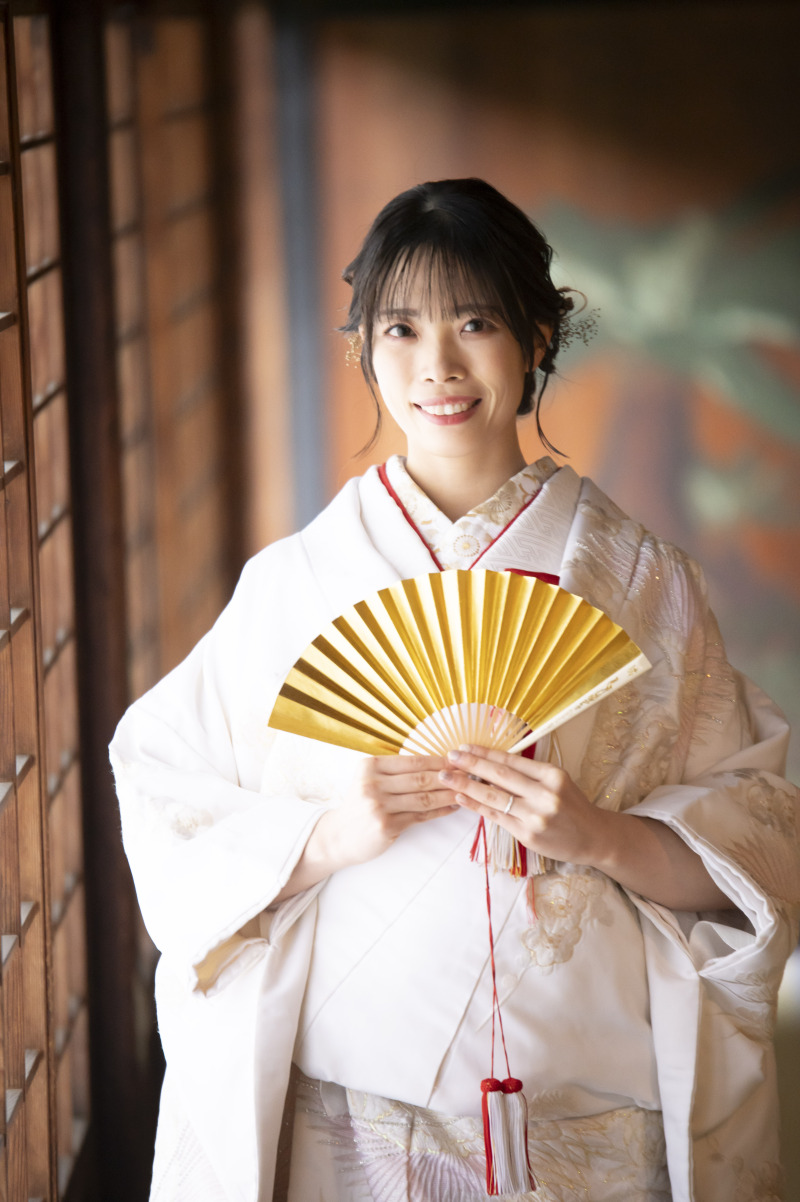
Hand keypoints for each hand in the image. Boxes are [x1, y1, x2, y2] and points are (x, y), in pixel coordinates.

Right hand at [277, 754, 457, 899]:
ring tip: (467, 790)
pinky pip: (420, 816)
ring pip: (423, 798)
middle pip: (420, 778)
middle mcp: (372, 784)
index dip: (438, 761)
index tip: (459, 760)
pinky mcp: (386, 826)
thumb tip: (437, 763)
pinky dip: (439, 811)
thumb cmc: (360, 805)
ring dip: (448, 794)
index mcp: (370, 766)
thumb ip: (397, 771)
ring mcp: (379, 806)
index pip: (413, 761)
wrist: (339, 836)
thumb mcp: (370, 780)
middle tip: (470, 774)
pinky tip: (453, 806)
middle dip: (449, 776)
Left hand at [438, 745, 734, 909]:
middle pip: (500, 775)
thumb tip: (489, 761)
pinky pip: (496, 817)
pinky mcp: (528, 834)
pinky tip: (462, 798)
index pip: (511, 760)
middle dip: (470, 765)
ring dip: (466, 786)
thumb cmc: (571, 805)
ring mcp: (536, 815)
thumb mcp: (557, 782)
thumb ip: (528, 773)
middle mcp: (545, 793)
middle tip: (449, 756)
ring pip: (495, 797)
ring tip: (446, 777)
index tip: (464, 746)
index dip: (485, 752)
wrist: (593, 837)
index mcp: (552, 775)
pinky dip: (477, 806)